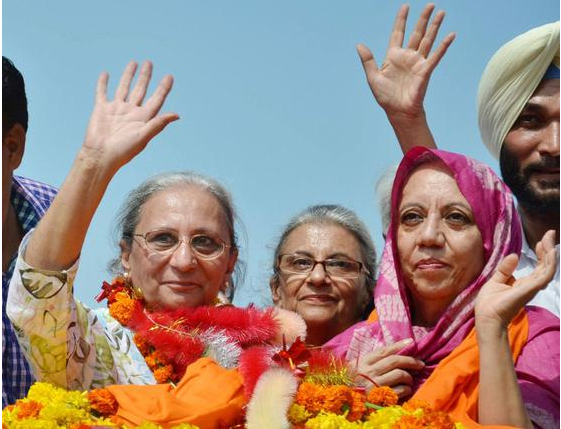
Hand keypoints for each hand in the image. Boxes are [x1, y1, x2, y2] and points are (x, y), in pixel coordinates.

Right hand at [82, 61, 178, 172]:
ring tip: (134, 63)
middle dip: (145, 76)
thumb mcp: (143, 137)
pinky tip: (106, 74)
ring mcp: (116, 110)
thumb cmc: (123, 151)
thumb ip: (158, 124)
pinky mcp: (101, 110)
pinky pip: (102, 93)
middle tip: (149, 62)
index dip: (163, 88)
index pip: (156, 99)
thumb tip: (177, 115)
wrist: (101, 156)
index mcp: (143, 119)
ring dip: (128, 75)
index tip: (169, 76)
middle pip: (140, 90)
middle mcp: (131, 112)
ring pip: (124, 88)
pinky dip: (103, 83)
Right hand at [354, 338, 423, 398]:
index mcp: (363, 363)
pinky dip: (407, 389)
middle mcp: (369, 372)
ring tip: (410, 380)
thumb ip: (371, 362)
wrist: (348, 403)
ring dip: (409, 377)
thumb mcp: (356, 370)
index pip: (384, 351)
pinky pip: (401, 390)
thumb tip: (394, 353)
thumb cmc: (353, 386)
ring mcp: (375, 386)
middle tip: (420, 364)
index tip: (411, 342)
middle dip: (410, 361)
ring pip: (400, 374)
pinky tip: (406, 390)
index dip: (399, 345)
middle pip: (394, 361)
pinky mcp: (382, 398)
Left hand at [357, 3, 454, 121]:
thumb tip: (359, 45)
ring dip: (435, 26)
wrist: (397, 111)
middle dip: (423, 18)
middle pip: (416, 33)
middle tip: (430, 4)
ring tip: (441, 12)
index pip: (398, 33)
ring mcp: (417, 62)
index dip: (402, 20)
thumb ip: (368, 60)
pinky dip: (444, 45)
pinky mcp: (426, 70)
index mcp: (393, 56)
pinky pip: (436, 55)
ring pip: (428, 40)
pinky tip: (451, 35)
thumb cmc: (386, 97)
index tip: (406, 6)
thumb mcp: (373, 77)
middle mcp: (407, 56)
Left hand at [475, 230, 556, 328]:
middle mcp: (532, 285)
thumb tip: (515, 255)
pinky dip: (549, 262)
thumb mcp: (496, 280)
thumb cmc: (490, 303)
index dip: (542, 253)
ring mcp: (532, 287)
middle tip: (550, 234)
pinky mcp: (530, 288)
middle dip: (549, 249)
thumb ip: (505, 269)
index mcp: (524, 283)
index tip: (542, 240)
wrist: (487, 316)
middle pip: (546, 265)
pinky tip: (548, 251)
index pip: (539, 266)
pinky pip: (545, 274)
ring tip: (549, 238)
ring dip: (551, 253)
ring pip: (549, 268)